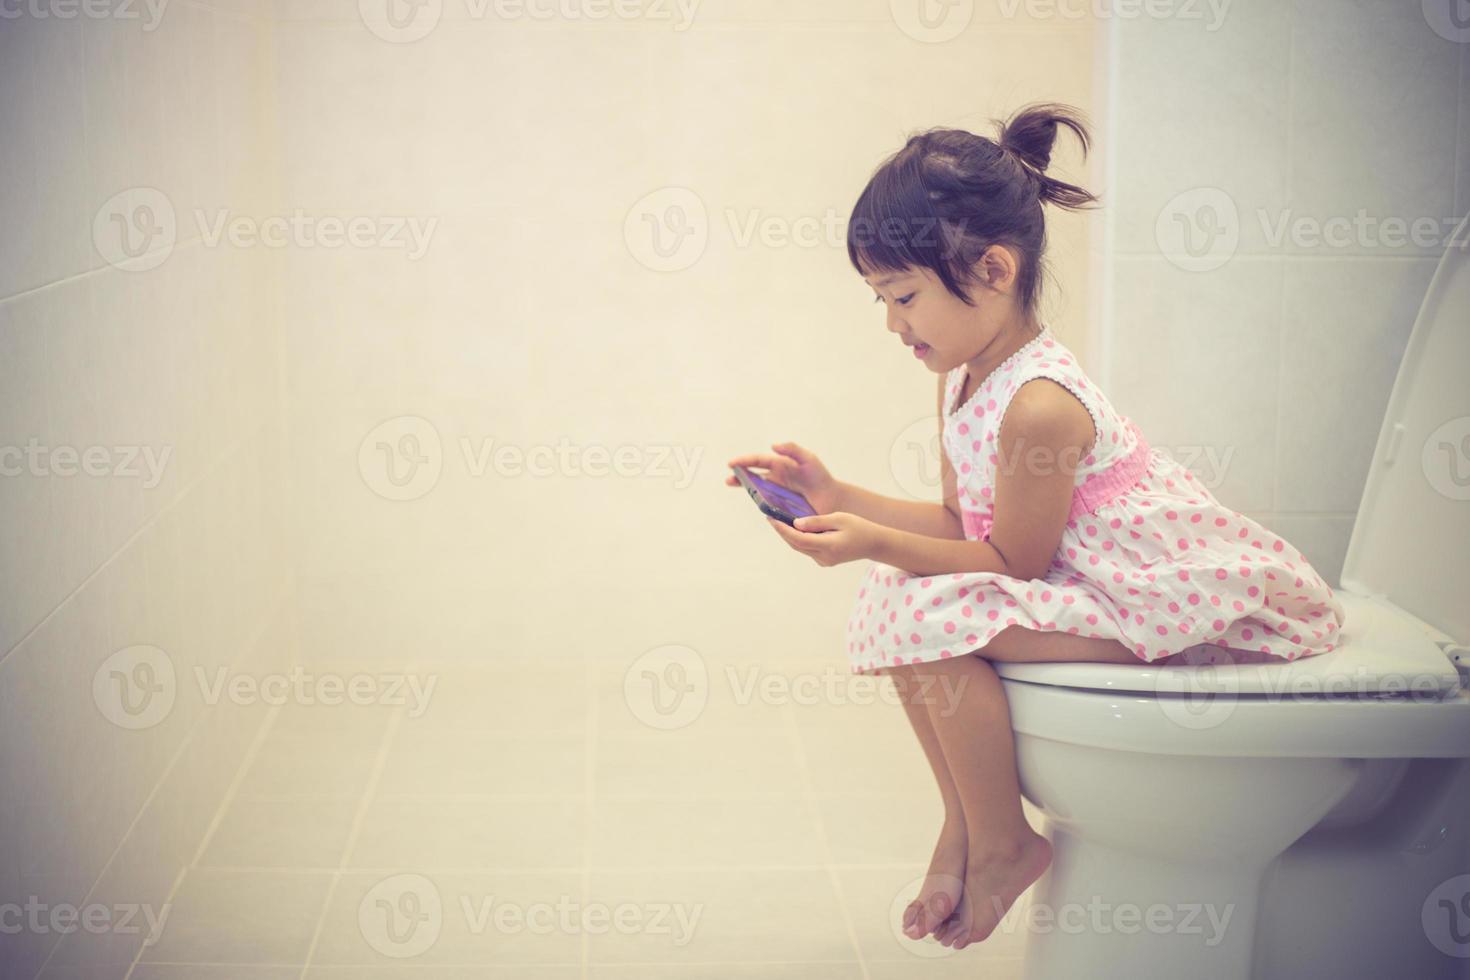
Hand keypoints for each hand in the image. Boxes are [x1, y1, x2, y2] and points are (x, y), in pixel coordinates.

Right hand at [725, 442, 843, 513]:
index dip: (745, 461)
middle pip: (752, 476)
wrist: (831, 498)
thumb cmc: (820, 477)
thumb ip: (792, 449)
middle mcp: (775, 478)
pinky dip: (757, 504)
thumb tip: (772, 446)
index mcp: (779, 465)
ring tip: (737, 491)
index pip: (759, 461)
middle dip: (739, 476)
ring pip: (756, 490)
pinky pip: (765, 505)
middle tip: (729, 479)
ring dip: (745, 490)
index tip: (733, 463)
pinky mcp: (779, 506)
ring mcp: (776, 493)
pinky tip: (754, 504)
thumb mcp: (808, 458)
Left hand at [766, 512, 886, 566]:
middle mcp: (824, 557)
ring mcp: (824, 561)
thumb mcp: (839, 519)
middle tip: (770, 517)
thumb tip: (796, 523)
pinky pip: (807, 549)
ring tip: (778, 521)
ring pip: (800, 548)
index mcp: (828, 546)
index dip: (783, 529)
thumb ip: (817, 522)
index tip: (771, 518)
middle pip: (796, 545)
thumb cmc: (859, 527)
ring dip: (789, 536)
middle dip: (782, 531)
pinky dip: (799, 539)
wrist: (874, 544)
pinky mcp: (825, 561)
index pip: (799, 539)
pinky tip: (794, 528)